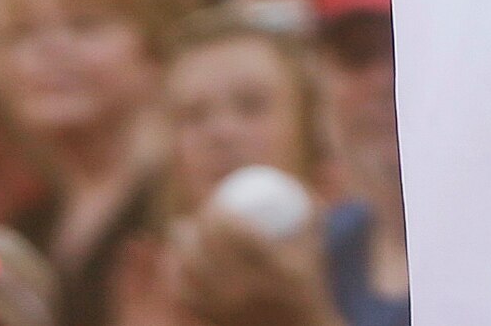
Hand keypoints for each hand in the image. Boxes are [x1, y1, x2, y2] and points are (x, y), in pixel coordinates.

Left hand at [170, 214, 337, 325]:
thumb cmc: (309, 285)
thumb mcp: (316, 247)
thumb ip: (310, 211)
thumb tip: (295, 180)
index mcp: (273, 267)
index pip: (233, 229)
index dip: (217, 210)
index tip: (216, 200)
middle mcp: (247, 289)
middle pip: (207, 247)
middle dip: (197, 222)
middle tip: (200, 213)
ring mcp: (227, 308)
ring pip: (189, 271)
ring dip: (179, 246)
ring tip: (180, 229)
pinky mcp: (215, 320)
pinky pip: (185, 294)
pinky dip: (175, 275)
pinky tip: (175, 260)